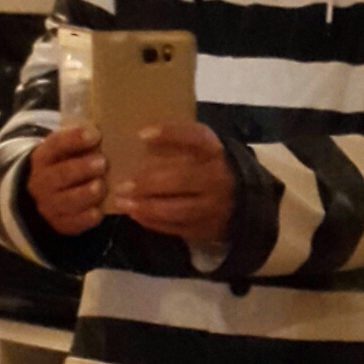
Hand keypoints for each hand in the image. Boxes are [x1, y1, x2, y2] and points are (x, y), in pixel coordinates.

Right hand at [27, 123, 105, 234]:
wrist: (44, 196)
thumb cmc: (66, 165)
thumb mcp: (66, 151)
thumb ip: (81, 142)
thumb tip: (107, 130)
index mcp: (43, 157)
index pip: (55, 145)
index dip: (73, 139)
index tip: (94, 134)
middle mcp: (41, 181)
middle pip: (59, 174)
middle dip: (81, 168)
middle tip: (102, 162)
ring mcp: (48, 204)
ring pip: (65, 200)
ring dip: (84, 193)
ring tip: (100, 186)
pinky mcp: (59, 223)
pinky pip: (71, 222)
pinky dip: (85, 218)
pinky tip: (98, 211)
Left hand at [110, 122, 234, 246]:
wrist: (241, 198)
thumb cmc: (207, 166)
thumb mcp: (200, 147)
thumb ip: (178, 141)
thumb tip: (140, 137)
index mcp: (214, 151)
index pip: (195, 138)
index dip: (169, 134)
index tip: (141, 135)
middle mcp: (217, 177)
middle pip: (181, 180)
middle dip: (148, 184)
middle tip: (122, 186)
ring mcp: (213, 206)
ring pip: (178, 209)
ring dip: (146, 207)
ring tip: (123, 203)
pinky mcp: (207, 228)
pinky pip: (177, 228)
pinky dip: (153, 222)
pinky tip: (136, 214)